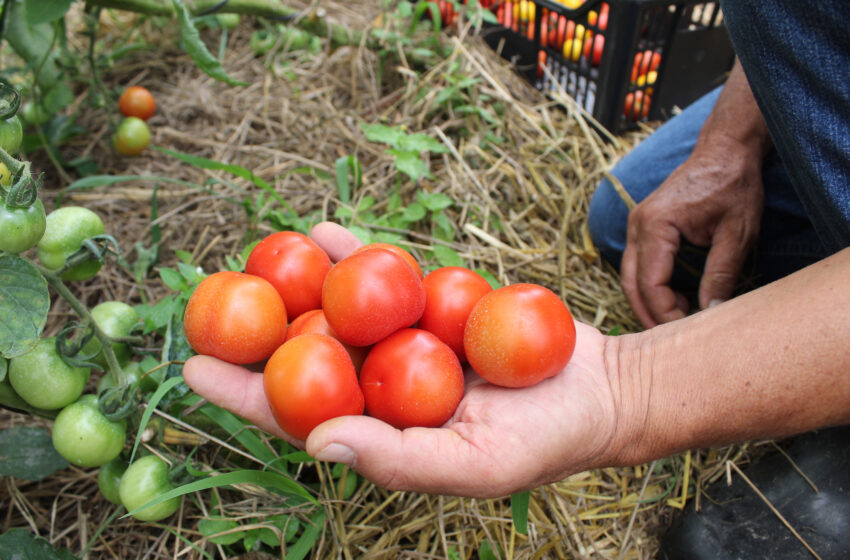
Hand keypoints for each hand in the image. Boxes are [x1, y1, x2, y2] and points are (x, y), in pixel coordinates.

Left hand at [183, 222, 624, 497]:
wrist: (599, 387)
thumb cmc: (542, 440)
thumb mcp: (475, 464)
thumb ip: (397, 459)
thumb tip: (317, 442)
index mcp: (380, 430)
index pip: (297, 414)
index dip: (243, 394)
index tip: (192, 369)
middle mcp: (383, 384)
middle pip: (305, 356)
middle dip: (254, 333)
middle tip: (201, 303)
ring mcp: (406, 339)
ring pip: (339, 309)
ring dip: (295, 285)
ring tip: (249, 259)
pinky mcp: (434, 302)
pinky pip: (387, 276)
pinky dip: (355, 255)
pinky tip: (321, 233)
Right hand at [620, 137, 763, 327]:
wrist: (725, 151)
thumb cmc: (733, 185)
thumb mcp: (738, 233)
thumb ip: (722, 274)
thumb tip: (711, 312)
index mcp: (656, 225)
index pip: (650, 284)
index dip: (666, 312)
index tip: (689, 328)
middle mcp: (637, 224)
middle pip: (631, 284)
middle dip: (649, 314)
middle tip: (672, 338)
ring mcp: (636, 224)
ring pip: (630, 276)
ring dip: (648, 302)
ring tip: (675, 321)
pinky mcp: (642, 226)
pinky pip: (637, 265)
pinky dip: (649, 286)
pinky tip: (673, 298)